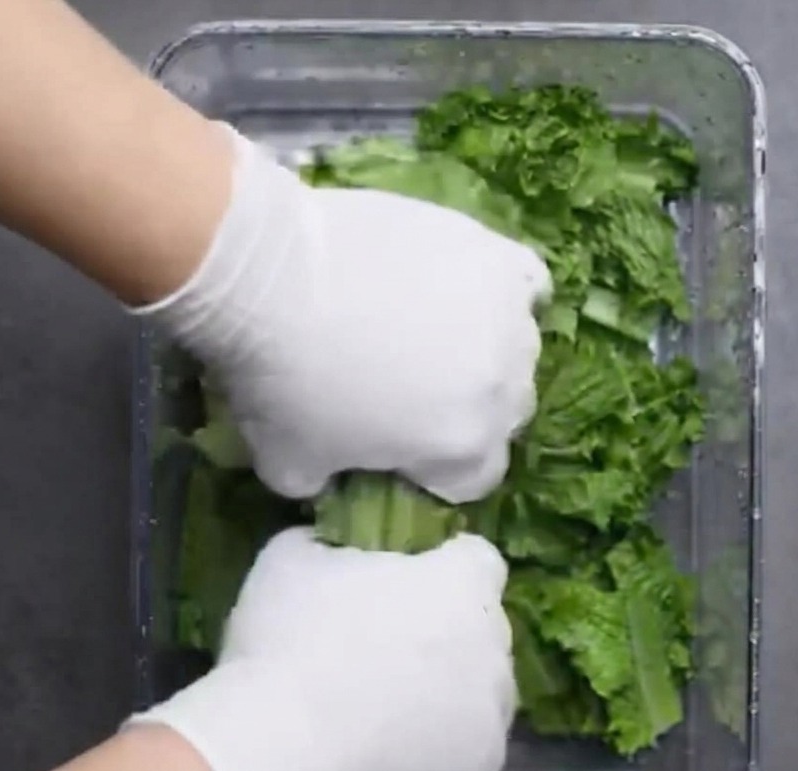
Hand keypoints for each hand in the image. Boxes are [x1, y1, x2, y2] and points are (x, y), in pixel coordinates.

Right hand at [128, 527, 515, 770]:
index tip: (411, 581)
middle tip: (393, 645)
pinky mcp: (481, 767)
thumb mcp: (291, 557)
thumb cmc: (287, 640)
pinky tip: (400, 748)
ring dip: (454, 687)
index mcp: (461, 583)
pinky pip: (474, 746)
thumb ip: (330, 542)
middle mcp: (492, 643)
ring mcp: (491, 710)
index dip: (446, 565)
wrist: (277, 745)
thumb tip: (333, 549)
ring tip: (394, 704)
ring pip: (484, 689)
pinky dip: (446, 745)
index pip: (478, 559)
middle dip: (450, 628)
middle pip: (484, 626)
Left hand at [145, 125, 549, 502]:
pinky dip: (505, 294)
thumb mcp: (290, 465)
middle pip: (502, 415)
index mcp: (464, 448)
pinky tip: (469, 292)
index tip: (401, 448)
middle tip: (411, 386)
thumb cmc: (283, 380)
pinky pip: (527, 284)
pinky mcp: (497, 259)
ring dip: (484, 350)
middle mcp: (503, 390)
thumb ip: (328, 484)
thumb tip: (334, 478)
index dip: (436, 470)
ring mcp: (508, 320)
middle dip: (464, 410)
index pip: (474, 479)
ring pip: (517, 351)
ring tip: (432, 329)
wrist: (270, 276)